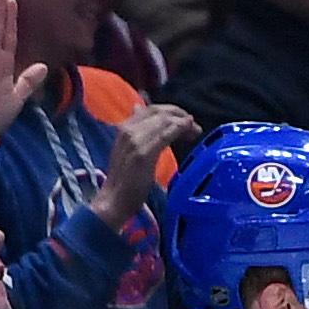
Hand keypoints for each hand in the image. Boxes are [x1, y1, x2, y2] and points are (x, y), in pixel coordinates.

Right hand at [89, 103, 195, 227]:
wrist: (113, 200)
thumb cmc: (124, 180)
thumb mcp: (128, 149)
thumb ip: (136, 131)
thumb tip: (138, 108)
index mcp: (125, 128)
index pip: (151, 109)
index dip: (171, 111)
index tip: (186, 121)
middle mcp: (128, 130)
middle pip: (159, 111)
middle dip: (179, 115)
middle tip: (194, 126)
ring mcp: (135, 140)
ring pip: (164, 120)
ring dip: (183, 123)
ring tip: (196, 132)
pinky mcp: (143, 153)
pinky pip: (165, 135)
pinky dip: (179, 129)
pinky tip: (190, 131)